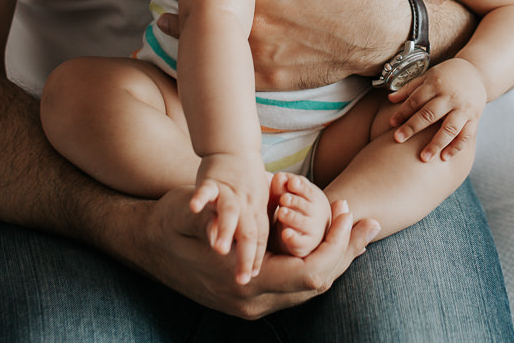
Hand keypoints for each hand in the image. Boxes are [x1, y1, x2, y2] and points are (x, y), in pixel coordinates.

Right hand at [135, 189, 378, 317]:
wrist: (146, 244)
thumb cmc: (170, 222)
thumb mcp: (187, 211)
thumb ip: (211, 217)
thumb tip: (220, 219)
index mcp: (244, 284)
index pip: (310, 273)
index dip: (336, 245)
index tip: (347, 212)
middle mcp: (253, 301)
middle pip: (318, 284)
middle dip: (346, 252)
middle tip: (367, 221)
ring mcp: (253, 303)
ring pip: (311, 287)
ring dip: (337, 257)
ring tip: (358, 229)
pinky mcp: (253, 296)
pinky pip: (297, 283)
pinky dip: (318, 261)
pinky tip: (330, 240)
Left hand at [156, 0, 396, 88]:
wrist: (380, 33)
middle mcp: (260, 17)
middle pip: (208, 6)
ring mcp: (264, 49)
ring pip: (213, 41)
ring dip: (187, 30)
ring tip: (168, 20)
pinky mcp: (270, 75)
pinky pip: (232, 71)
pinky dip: (212, 62)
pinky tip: (198, 55)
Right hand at [192, 153, 268, 284]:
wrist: (234, 146)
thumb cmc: (244, 182)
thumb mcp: (253, 204)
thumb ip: (251, 228)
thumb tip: (257, 260)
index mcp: (257, 212)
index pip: (261, 239)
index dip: (257, 258)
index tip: (253, 277)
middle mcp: (246, 203)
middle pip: (249, 232)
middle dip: (247, 256)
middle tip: (243, 280)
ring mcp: (229, 191)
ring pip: (230, 212)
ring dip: (226, 230)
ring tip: (221, 250)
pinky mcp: (212, 179)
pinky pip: (206, 189)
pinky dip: (201, 197)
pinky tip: (194, 207)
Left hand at [386, 58, 487, 161]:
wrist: (477, 72)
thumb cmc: (448, 76)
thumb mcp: (428, 76)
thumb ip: (410, 88)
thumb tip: (390, 98)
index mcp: (436, 85)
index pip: (416, 100)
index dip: (403, 111)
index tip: (392, 124)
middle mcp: (449, 97)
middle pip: (429, 114)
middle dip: (413, 127)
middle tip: (398, 140)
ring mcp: (463, 108)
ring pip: (449, 128)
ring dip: (436, 144)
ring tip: (424, 158)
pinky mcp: (474, 118)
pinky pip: (466, 135)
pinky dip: (456, 147)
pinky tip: (445, 157)